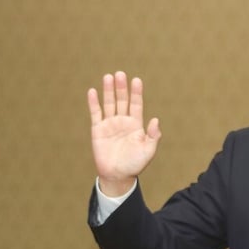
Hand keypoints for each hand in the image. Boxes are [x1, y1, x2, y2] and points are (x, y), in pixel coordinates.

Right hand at [87, 71, 161, 195]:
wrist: (118, 175)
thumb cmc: (135, 164)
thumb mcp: (148, 150)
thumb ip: (153, 135)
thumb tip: (155, 119)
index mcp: (136, 125)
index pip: (136, 104)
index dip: (136, 93)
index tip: (137, 80)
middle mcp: (123, 121)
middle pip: (122, 100)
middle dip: (122, 87)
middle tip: (120, 73)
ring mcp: (110, 124)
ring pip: (109, 103)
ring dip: (108, 91)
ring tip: (108, 77)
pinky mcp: (97, 129)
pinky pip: (95, 113)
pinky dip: (94, 102)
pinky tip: (92, 91)